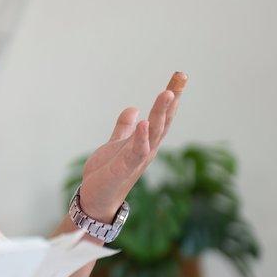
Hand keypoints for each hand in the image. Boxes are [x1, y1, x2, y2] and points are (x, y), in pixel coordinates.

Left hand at [78, 72, 186, 221]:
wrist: (95, 200)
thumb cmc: (107, 175)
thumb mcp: (116, 144)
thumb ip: (124, 128)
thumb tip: (134, 109)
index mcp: (145, 142)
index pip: (162, 116)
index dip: (171, 97)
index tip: (179, 76)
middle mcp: (146, 149)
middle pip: (164, 120)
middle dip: (173, 98)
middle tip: (181, 76)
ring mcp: (137, 159)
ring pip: (154, 133)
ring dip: (161, 113)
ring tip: (167, 93)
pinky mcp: (124, 168)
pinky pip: (136, 151)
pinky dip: (142, 137)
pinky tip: (145, 122)